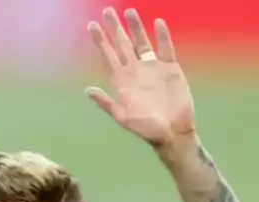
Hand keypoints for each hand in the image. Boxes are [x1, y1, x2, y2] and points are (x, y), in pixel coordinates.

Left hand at [85, 8, 195, 147]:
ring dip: (135, 28)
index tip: (91, 26)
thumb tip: (87, 90)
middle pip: (122, 44)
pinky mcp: (170, 68)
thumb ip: (106, 102)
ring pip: (142, 42)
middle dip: (114, 28)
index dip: (100, 41)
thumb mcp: (122, 116)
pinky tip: (157, 23)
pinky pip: (165, 48)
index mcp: (121, 81)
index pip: (108, 56)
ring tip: (129, 11)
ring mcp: (152, 68)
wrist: (171, 131)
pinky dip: (162, 36)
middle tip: (106, 11)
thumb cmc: (145, 128)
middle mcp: (135, 71)